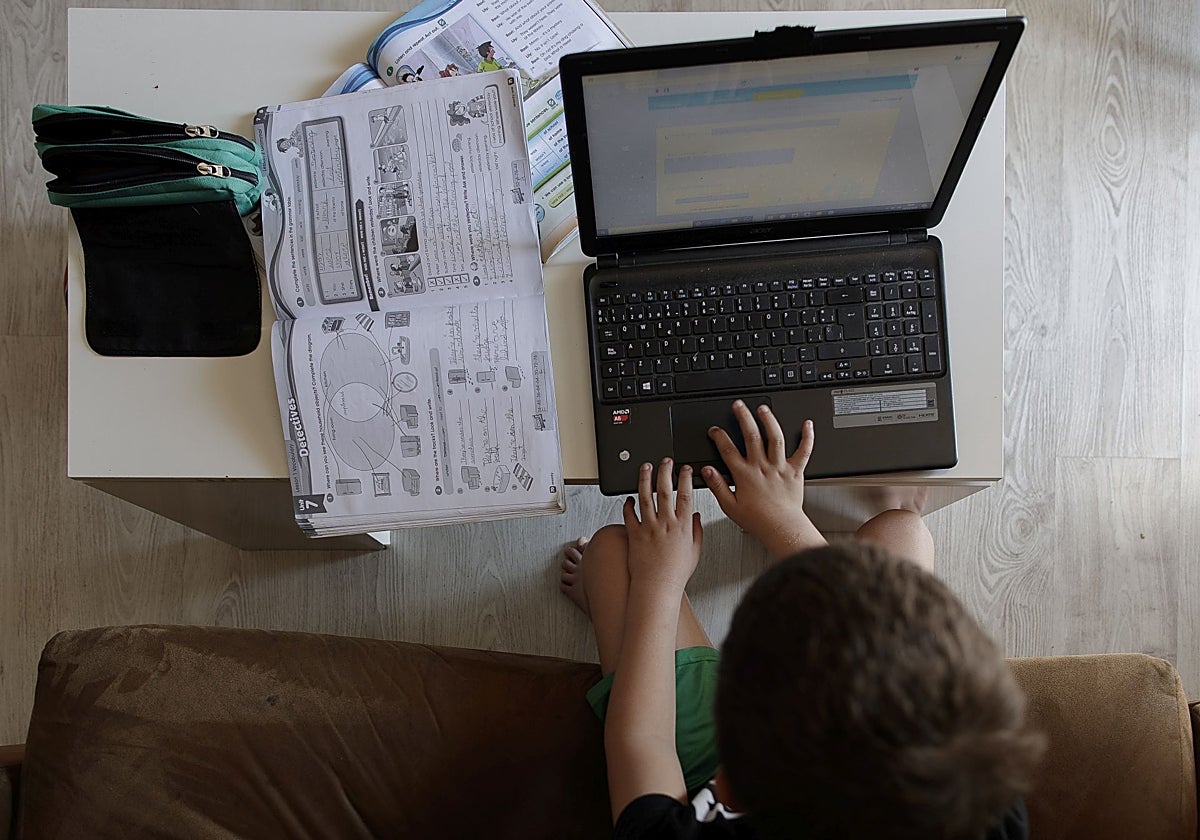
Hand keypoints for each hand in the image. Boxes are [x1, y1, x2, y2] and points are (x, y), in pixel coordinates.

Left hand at [622, 458, 702, 592]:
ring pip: (645, 496)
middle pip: (664, 490)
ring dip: (644, 479)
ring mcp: (648, 528)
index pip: (685, 495)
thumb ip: (696, 531)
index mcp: (682, 527)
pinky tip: (629, 497)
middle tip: (664, 461)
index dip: (686, 478)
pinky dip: (628, 504)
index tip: (685, 468)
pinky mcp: (634, 534)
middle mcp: (665, 524)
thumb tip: (695, 516)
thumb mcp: (694, 552)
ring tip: (645, 467)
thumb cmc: (676, 573)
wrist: (656, 588)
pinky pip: (629, 514)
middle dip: (665, 471)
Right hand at [700, 401, 824, 558]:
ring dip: (769, 421)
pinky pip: (803, 451)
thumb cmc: (757, 520)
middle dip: (743, 417)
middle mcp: (762, 467)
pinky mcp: (795, 471)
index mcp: (744, 474)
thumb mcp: (729, 506)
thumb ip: (717, 486)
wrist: (782, 528)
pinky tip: (807, 424)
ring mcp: (779, 467)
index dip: (719, 436)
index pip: (728, 449)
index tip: (715, 430)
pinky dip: (807, 437)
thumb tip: (707, 471)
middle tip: (739, 405)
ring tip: (763, 409)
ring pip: (775, 438)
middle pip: (751, 436)